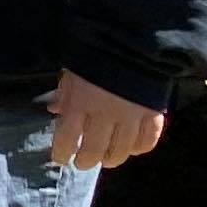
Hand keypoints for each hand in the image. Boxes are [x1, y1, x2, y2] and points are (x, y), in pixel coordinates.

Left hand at [46, 67, 165, 170]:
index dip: (62, 152)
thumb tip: (54, 111)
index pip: (68, 137)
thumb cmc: (96, 55)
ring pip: (122, 149)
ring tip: (107, 161)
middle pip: (95, 148)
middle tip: (83, 164)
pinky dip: (140, 148)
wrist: (133, 42)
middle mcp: (105, 112)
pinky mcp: (153, 112)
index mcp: (81, 101)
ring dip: (112, 159)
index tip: (60, 159)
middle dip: (86, 161)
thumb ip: (65, 92)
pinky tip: (133, 150)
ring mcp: (131, 114)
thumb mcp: (73, 71)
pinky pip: (148, 139)